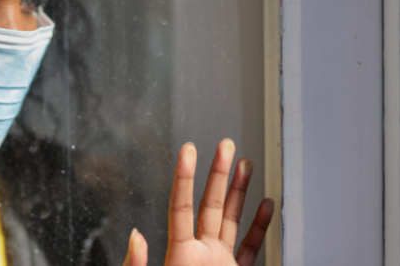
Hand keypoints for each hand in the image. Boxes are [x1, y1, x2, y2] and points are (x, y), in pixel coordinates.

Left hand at [123, 139, 273, 265]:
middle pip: (210, 205)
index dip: (184, 177)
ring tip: (245, 164)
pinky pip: (251, 248)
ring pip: (232, 220)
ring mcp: (219, 263)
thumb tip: (135, 236)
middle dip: (219, 173)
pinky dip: (260, 227)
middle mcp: (200, 255)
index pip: (181, 207)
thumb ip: (136, 264)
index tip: (188, 150)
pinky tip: (265, 205)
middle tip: (225, 145)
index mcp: (179, 255)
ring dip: (240, 191)